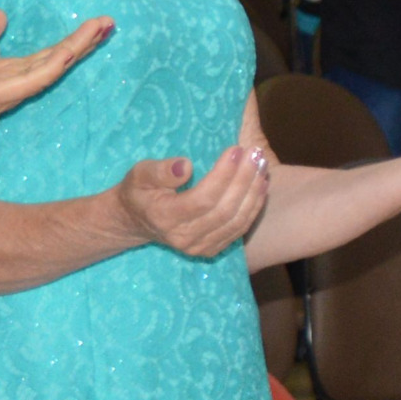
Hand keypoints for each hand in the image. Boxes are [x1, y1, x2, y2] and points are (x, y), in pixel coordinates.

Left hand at [0, 8, 113, 173]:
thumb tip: (0, 14)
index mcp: (3, 74)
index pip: (44, 55)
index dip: (69, 40)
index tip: (92, 24)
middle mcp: (11, 84)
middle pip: (55, 61)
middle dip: (82, 43)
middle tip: (109, 23)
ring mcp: (7, 91)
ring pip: (50, 68)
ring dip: (75, 49)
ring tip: (99, 30)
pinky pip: (31, 80)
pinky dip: (52, 66)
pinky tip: (68, 53)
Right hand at [110, 146, 273, 258]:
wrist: (138, 221)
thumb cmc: (139, 191)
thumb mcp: (139, 174)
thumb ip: (160, 171)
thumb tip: (186, 166)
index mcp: (164, 218)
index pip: (202, 199)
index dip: (223, 175)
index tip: (236, 150)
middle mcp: (184, 238)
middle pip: (224, 210)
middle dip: (244, 180)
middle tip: (255, 153)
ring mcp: (200, 247)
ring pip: (236, 221)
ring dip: (254, 192)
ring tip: (262, 164)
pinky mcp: (212, 249)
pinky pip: (239, 229)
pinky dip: (254, 206)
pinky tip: (262, 184)